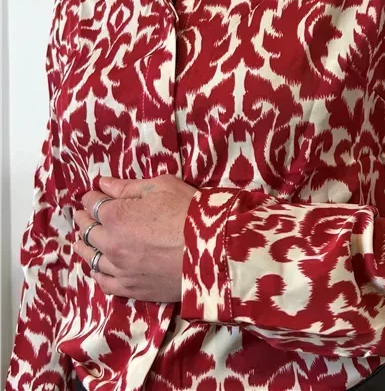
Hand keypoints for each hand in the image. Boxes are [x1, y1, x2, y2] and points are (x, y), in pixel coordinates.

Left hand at [73, 175, 196, 302]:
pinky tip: (98, 269)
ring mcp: (120, 269)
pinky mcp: (133, 289)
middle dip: (84, 219)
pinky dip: (98, 274)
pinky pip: (105, 283)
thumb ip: (128, 186)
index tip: (91, 195)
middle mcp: (111, 244)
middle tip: (83, 215)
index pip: (93, 204)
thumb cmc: (189, 211)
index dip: (91, 197)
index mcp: (115, 216)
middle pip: (87, 231)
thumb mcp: (161, 187)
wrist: (213, 248)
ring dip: (85, 246)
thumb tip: (102, 184)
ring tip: (82, 242)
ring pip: (91, 258)